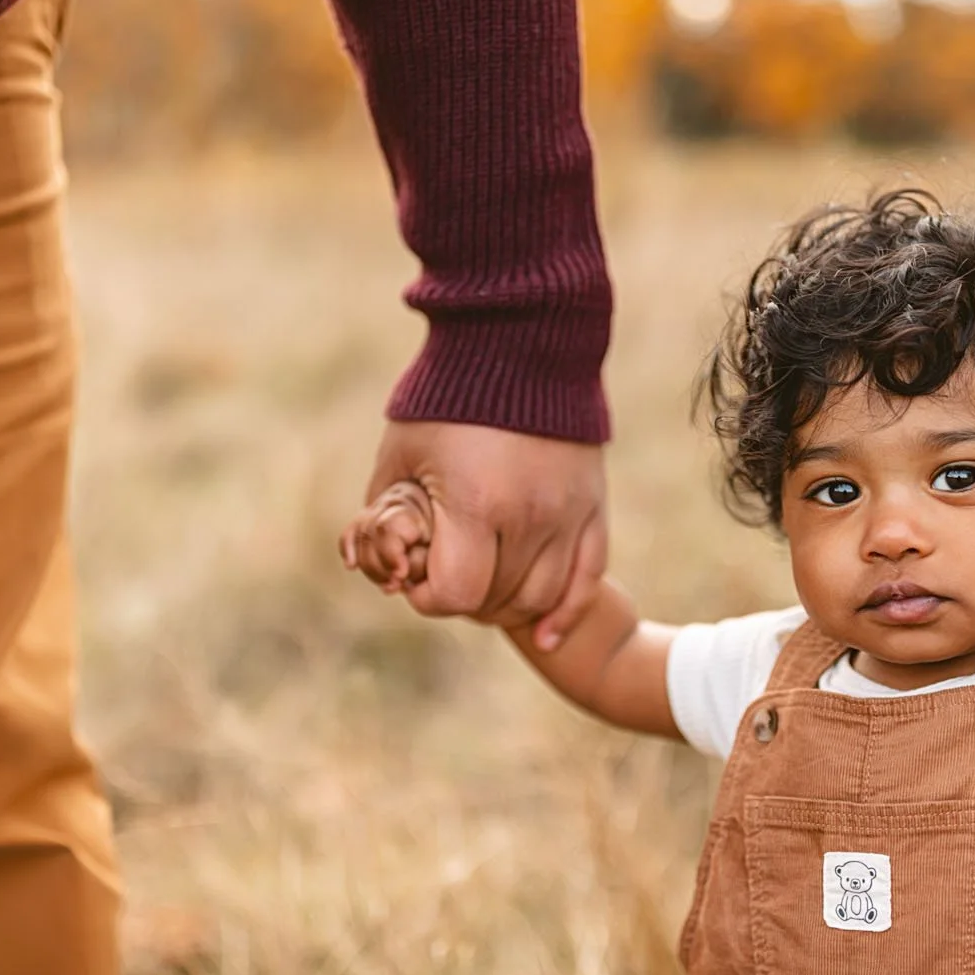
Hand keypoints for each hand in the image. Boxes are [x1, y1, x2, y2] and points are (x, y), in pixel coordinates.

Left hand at [341, 421, 606, 648]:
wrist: (519, 341)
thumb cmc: (447, 396)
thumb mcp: (399, 452)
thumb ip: (385, 514)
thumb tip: (381, 568)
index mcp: (476, 503)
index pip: (457, 593)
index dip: (430, 596)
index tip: (417, 575)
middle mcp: (529, 516)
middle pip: (499, 600)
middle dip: (465, 599)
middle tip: (447, 575)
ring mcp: (568, 512)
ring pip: (544, 596)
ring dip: (510, 608)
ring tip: (485, 594)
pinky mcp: (592, 504)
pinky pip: (590, 576)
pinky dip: (567, 610)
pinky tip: (546, 633)